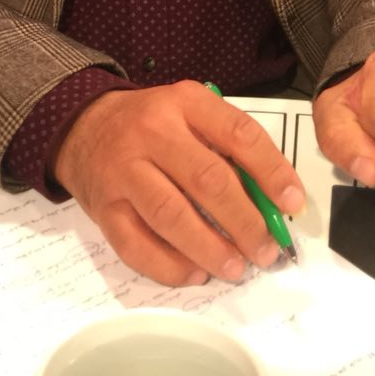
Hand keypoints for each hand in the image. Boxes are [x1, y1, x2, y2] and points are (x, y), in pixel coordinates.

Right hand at [53, 80, 304, 286]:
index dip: (271, 170)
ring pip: (172, 215)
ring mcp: (123, 170)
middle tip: (266, 249)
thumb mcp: (188, 112)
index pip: (237, 133)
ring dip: (211, 248)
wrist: (83, 125)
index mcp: (183, 102)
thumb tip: (271, 198)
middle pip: (207, 179)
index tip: (292, 202)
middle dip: (245, 221)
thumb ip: (226, 146)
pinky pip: (137, 244)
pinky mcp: (103, 206)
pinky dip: (170, 266)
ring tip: (236, 267)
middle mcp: (152, 131)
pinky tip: (194, 273)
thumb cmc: (149, 123)